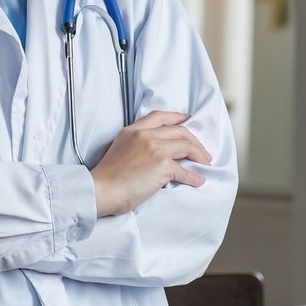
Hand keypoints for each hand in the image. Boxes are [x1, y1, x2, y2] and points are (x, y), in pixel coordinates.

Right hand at [90, 110, 209, 216]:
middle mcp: (145, 135)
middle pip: (179, 131)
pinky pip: (185, 171)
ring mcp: (155, 149)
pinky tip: (198, 181)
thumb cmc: (107, 176)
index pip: (160, 116)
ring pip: (186, 146)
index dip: (177, 117)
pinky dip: (194, 177)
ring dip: (199, 155)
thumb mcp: (119, 148)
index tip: (188, 119)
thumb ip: (136, 144)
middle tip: (203, 152)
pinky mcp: (162, 165)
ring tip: (205, 163)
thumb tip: (154, 153)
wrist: (101, 189)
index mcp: (133, 130)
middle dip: (195, 141)